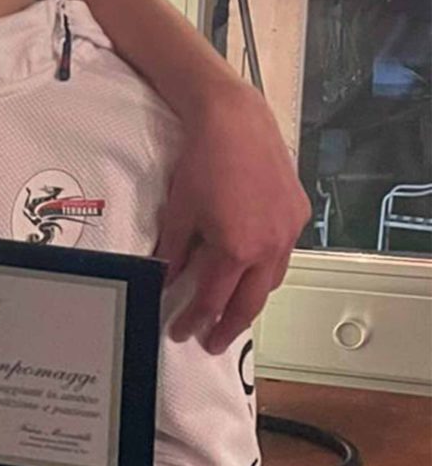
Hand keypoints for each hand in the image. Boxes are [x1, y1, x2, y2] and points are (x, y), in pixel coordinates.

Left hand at [156, 80, 309, 353]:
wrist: (235, 123)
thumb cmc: (202, 164)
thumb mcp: (179, 213)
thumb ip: (173, 253)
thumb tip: (167, 280)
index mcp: (236, 250)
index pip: (214, 300)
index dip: (196, 320)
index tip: (182, 333)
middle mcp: (269, 247)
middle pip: (251, 301)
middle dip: (230, 326)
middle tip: (213, 342)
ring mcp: (288, 231)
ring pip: (272, 279)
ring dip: (252, 298)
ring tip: (233, 310)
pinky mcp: (298, 214)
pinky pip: (283, 253)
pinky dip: (266, 268)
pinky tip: (253, 267)